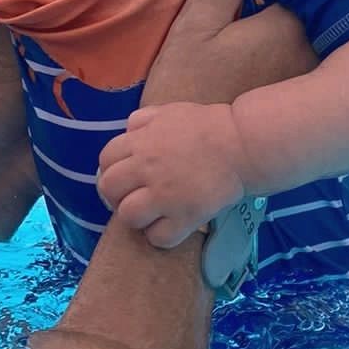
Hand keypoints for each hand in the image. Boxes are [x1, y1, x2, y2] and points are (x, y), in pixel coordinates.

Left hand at [97, 102, 252, 249]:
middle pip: (109, 189)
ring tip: (152, 215)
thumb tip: (128, 130)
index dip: (111, 171)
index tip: (124, 179)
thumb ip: (144, 119)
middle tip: (134, 199)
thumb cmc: (209, 126)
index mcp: (141, 142)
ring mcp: (165, 194)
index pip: (105, 160)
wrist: (243, 144)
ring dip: (137, 218)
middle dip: (116, 196)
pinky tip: (171, 226)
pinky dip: (161, 236)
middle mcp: (147, 168)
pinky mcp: (185, 215)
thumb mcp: (171, 111)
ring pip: (128, 216)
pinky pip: (158, 237)